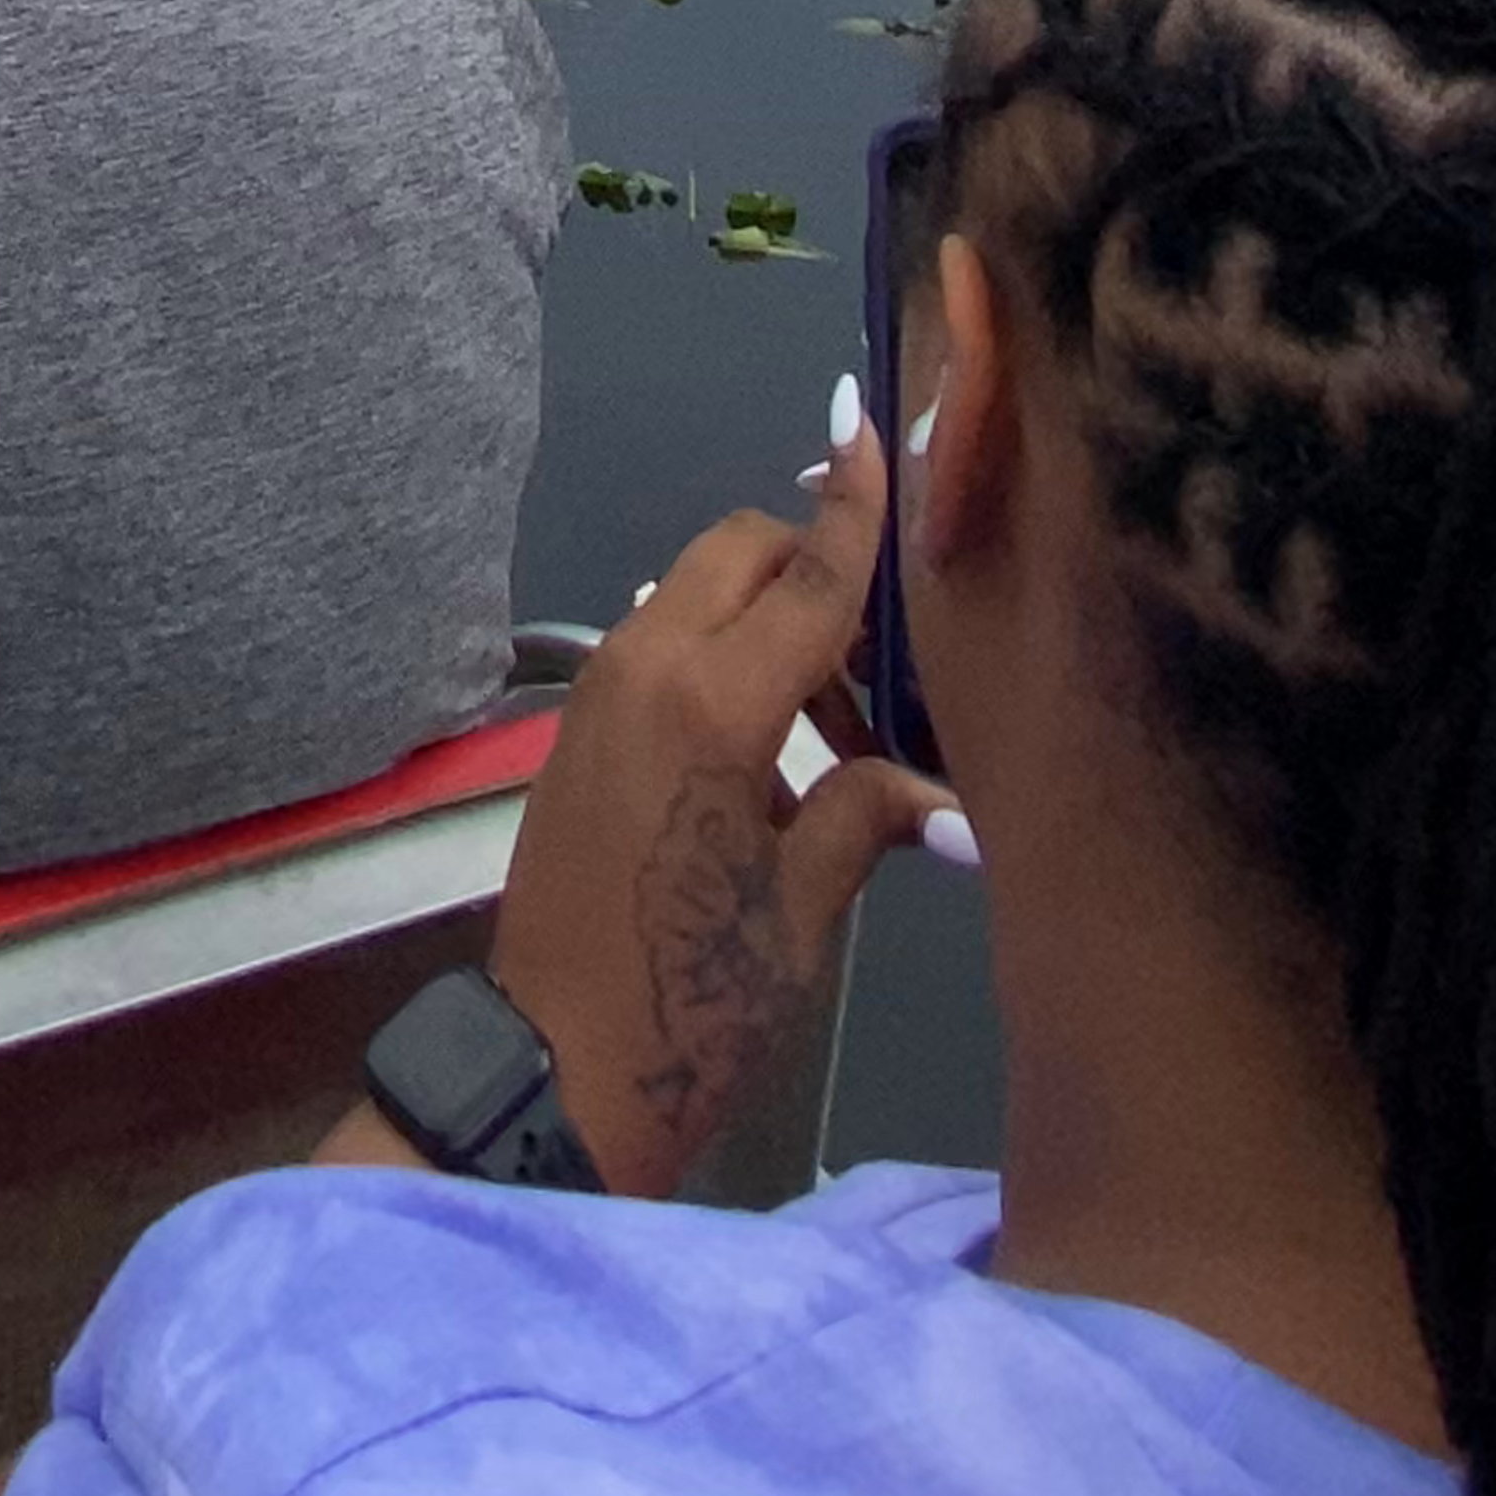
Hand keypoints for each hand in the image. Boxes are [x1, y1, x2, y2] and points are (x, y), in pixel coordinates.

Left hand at [487, 420, 951, 1200]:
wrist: (551, 1072)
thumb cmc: (694, 1006)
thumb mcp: (803, 913)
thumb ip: (865, 816)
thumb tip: (944, 799)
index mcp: (715, 704)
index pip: (810, 576)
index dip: (855, 504)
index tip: (874, 423)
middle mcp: (649, 668)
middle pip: (744, 554)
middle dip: (815, 569)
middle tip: (885, 663)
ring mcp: (601, 693)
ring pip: (699, 594)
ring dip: (770, 623)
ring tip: (838, 740)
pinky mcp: (579, 729)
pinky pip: (662, 645)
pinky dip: (722, 658)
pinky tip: (770, 755)